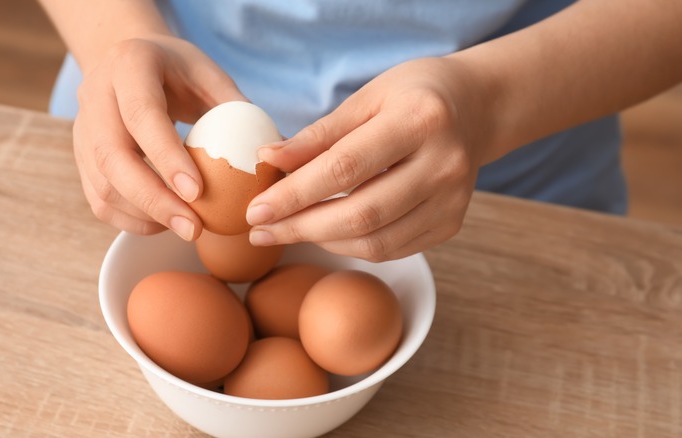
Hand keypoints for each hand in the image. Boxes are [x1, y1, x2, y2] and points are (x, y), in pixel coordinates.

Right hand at [74, 35, 245, 238]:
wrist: (127, 61)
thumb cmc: (178, 72)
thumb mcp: (209, 75)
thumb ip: (236, 108)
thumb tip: (275, 153)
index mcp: (130, 66)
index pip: (142, 115)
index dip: (166, 157)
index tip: (197, 193)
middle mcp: (96, 96)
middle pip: (113, 157)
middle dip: (154, 200)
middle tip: (194, 229)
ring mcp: (82, 130)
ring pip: (102, 185)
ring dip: (144, 215)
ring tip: (186, 229)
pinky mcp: (81, 158)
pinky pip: (99, 199)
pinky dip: (131, 220)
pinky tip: (164, 224)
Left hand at [247, 58, 489, 260]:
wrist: (475, 108)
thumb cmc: (411, 96)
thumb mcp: (365, 99)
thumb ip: (317, 135)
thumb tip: (266, 160)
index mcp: (420, 120)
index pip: (345, 167)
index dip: (294, 194)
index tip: (254, 211)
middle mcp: (444, 164)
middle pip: (361, 214)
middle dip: (301, 228)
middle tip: (259, 232)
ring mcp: (453, 200)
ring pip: (375, 241)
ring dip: (321, 242)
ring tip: (284, 231)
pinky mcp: (452, 223)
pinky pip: (391, 248)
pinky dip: (350, 245)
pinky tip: (323, 233)